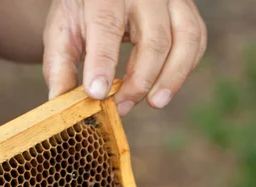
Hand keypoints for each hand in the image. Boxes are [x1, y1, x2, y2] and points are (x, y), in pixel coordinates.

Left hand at [43, 0, 206, 115]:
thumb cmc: (81, 11)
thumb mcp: (61, 33)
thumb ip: (59, 67)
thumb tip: (59, 105)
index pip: (107, 27)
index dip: (103, 63)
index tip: (98, 94)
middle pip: (153, 39)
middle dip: (139, 81)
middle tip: (121, 108)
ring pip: (184, 39)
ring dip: (171, 78)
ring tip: (155, 103)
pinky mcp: (186, 7)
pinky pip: (195, 39)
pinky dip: (185, 68)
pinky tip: (166, 88)